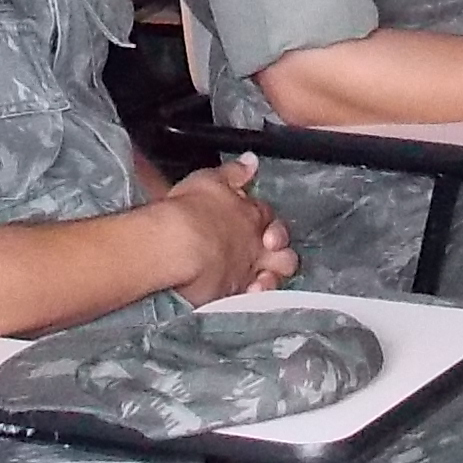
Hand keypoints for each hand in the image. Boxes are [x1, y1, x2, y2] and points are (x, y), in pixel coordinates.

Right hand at [154, 157, 292, 302]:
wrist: (179, 245)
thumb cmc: (190, 209)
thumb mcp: (210, 181)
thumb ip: (234, 173)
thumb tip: (253, 161)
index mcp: (252, 216)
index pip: (268, 217)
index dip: (265, 220)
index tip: (256, 223)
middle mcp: (256, 245)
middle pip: (284, 250)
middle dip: (280, 251)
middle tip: (265, 250)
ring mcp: (249, 272)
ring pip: (275, 278)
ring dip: (271, 278)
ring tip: (256, 279)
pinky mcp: (236, 295)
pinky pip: (254, 300)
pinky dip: (253, 298)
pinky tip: (245, 294)